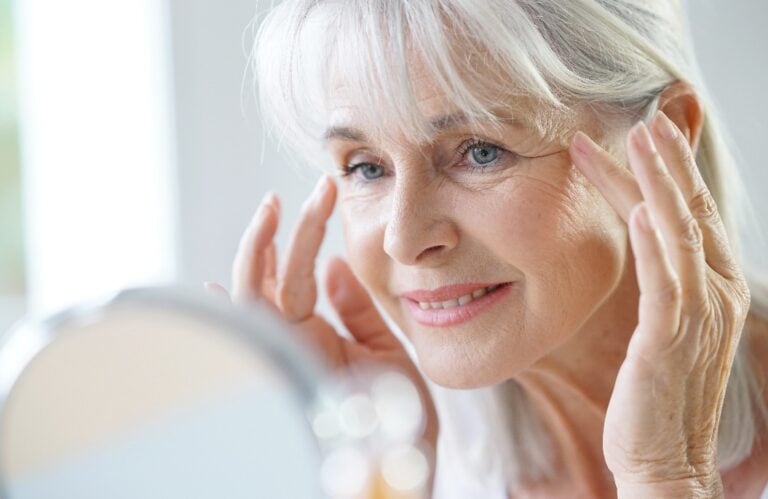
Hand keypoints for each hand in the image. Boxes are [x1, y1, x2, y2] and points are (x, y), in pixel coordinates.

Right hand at [207, 176, 437, 454]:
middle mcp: (295, 338)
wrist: (401, 468)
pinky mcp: (282, 369)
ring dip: (261, 248)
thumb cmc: (398, 416)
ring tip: (273, 208)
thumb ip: (358, 311)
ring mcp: (284, 353)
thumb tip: (333, 264)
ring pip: (255, 292)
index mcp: (320, 330)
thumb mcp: (384, 351)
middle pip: (276, 273)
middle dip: (287, 230)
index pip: (299, 273)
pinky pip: (250, 333)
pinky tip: (218, 287)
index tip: (323, 194)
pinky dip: (234, 308)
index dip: (304, 232)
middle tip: (310, 190)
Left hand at [569, 112, 750, 496]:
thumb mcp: (662, 325)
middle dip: (668, 162)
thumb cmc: (655, 392)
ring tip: (641, 139)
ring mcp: (697, 315)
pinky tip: (644, 209)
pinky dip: (657, 242)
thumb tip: (643, 232)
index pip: (688, 216)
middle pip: (692, 213)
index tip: (643, 134)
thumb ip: (659, 278)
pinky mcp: (669, 339)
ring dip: (661, 183)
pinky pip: (666, 281)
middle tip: (645, 118)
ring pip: (681, 233)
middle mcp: (714, 294)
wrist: (663, 456)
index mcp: (711, 287)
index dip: (667, 173)